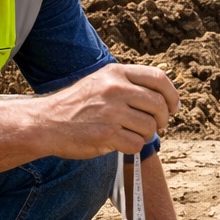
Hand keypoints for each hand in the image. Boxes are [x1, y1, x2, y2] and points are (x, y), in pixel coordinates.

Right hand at [43, 63, 179, 157]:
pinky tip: (119, 143)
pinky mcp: (107, 134)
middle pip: (158, 105)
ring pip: (150, 127)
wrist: (45, 123)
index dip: (172, 95)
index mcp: (116, 73)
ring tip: (128, 133)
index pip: (159, 79)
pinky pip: (137, 144)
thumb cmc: (76, 105)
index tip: (173, 107)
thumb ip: (128, 84)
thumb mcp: (100, 82)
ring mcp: (111, 111)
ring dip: (144, 135)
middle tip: (156, 126)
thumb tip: (163, 96)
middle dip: (162, 119)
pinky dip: (132, 147)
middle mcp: (115, 89)